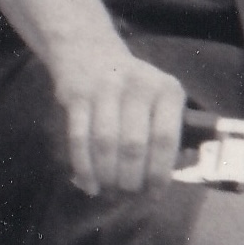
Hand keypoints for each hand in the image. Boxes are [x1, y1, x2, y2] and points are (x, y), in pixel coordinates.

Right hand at [53, 37, 188, 197]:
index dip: (159, 172)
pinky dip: (83, 166)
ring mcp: (104, 88)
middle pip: (133, 145)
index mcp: (167, 90)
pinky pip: (79, 138)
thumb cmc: (133, 88)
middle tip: (128, 193)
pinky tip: (89, 184)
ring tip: (109, 191)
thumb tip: (161, 183)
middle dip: (130, 178)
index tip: (154, 193)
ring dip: (107, 175)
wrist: (90, 51)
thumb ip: (166, 133)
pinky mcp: (76, 95)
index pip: (165, 139)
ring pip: (105, 144)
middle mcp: (138, 86)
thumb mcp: (160, 98)